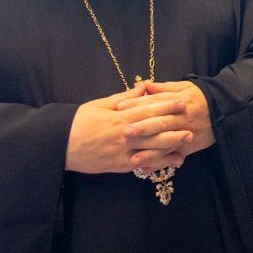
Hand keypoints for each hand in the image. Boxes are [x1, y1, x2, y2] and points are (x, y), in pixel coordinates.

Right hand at [66, 84, 191, 173]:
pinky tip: (170, 162)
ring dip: (171, 146)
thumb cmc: (80, 122)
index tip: (182, 102)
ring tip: (187, 143)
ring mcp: (122, 152)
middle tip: (192, 125)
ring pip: (151, 149)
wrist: (60, 145)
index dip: (167, 106)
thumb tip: (143, 86)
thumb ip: (124, 98)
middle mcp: (124, 134)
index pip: (148, 110)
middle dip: (174, 127)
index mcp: (120, 117)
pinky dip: (157, 163)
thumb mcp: (100, 104)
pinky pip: (142, 164)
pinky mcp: (119, 166)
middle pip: (154, 130)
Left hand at [117, 80, 214, 170]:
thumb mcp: (184, 87)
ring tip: (133, 159)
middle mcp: (180, 119)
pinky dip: (160, 163)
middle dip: (142, 128)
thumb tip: (144, 85)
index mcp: (177, 102)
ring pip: (166, 144)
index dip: (137, 105)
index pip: (154, 102)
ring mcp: (185, 134)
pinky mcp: (188, 147)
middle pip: (159, 123)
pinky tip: (146, 170)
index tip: (120, 107)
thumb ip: (163, 88)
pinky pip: (173, 156)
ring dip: (150, 152)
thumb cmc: (200, 96)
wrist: (225, 110)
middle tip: (125, 132)